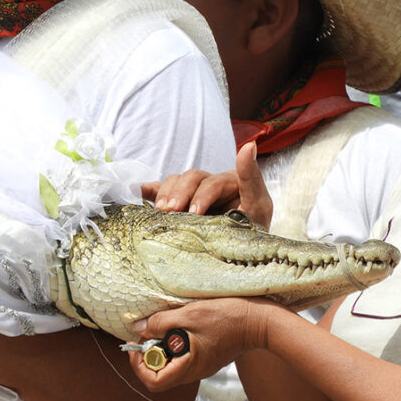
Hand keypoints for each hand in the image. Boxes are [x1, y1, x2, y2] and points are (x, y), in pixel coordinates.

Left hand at [128, 297, 276, 391]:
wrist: (260, 320)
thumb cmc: (227, 317)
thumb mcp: (189, 314)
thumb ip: (161, 322)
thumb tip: (138, 328)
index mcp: (189, 368)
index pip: (153, 382)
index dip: (139, 364)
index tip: (138, 344)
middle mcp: (195, 372)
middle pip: (161, 375)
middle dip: (150, 354)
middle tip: (152, 332)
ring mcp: (203, 366)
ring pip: (172, 365)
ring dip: (164, 347)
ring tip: (168, 326)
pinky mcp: (209, 357)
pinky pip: (184, 357)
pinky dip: (177, 344)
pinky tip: (184, 325)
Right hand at [142, 142, 273, 228]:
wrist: (241, 254)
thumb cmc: (253, 232)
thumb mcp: (259, 207)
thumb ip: (252, 179)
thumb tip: (249, 146)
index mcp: (231, 181)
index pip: (213, 182)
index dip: (203, 195)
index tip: (194, 212)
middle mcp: (211, 183)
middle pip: (192, 179)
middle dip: (181, 195)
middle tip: (172, 214)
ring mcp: (194, 193)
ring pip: (176, 182)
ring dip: (166, 195)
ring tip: (162, 213)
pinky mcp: (180, 204)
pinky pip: (163, 191)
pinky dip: (151, 191)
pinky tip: (141, 193)